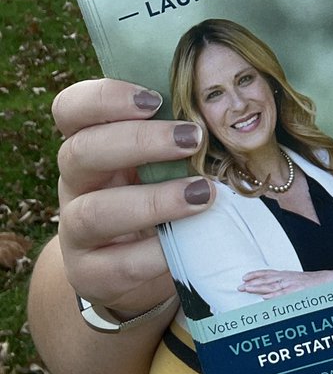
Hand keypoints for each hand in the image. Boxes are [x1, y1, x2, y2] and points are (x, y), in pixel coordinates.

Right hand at [53, 78, 214, 318]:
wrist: (138, 267)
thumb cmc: (159, 193)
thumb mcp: (162, 160)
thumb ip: (177, 134)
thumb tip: (220, 109)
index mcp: (89, 142)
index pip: (71, 108)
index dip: (104, 99)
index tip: (154, 99)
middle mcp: (76, 183)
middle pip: (81, 152)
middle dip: (139, 142)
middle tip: (193, 139)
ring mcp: (76, 232)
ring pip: (94, 211)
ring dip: (153, 201)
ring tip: (202, 194)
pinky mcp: (89, 274)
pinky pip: (117, 264)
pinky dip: (157, 252)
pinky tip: (189, 240)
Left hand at [239, 269, 332, 297]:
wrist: (330, 281)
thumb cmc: (315, 283)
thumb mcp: (299, 281)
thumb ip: (286, 284)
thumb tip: (272, 293)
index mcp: (288, 275)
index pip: (269, 273)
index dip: (256, 274)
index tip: (245, 276)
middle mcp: (288, 279)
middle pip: (267, 280)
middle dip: (253, 283)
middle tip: (240, 286)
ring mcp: (292, 285)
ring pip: (272, 287)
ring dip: (259, 288)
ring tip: (247, 289)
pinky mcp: (298, 292)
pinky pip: (284, 295)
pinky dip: (274, 297)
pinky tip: (265, 298)